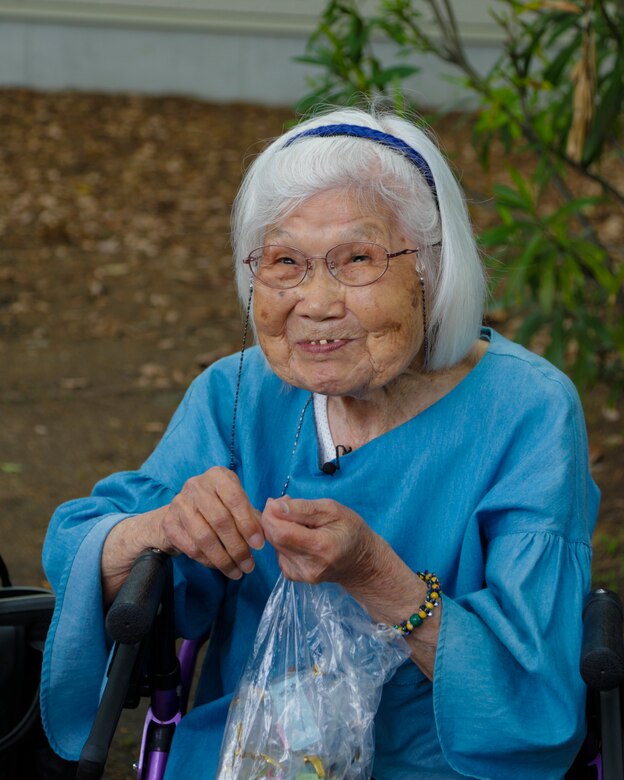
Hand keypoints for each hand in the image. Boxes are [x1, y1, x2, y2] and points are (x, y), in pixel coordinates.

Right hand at [158, 466, 263, 578]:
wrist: (180, 514)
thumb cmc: (218, 507)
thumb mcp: (237, 505)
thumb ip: (253, 516)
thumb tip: (268, 531)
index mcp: (218, 476)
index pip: (235, 499)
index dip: (248, 524)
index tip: (259, 545)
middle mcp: (197, 486)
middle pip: (220, 520)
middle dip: (237, 547)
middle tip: (249, 565)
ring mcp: (180, 504)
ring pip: (204, 537)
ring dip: (223, 559)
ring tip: (237, 572)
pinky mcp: (169, 523)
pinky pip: (191, 548)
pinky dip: (208, 561)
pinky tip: (219, 566)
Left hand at [260, 496, 379, 588]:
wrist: (361, 561)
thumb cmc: (351, 530)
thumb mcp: (332, 509)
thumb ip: (302, 508)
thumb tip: (275, 507)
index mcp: (320, 546)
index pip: (281, 532)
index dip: (271, 515)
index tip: (274, 501)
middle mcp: (308, 565)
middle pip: (275, 539)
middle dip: (272, 519)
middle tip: (283, 505)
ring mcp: (301, 574)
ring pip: (275, 546)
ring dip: (278, 529)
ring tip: (297, 521)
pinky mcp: (296, 577)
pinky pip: (279, 554)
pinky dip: (283, 541)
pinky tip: (298, 536)